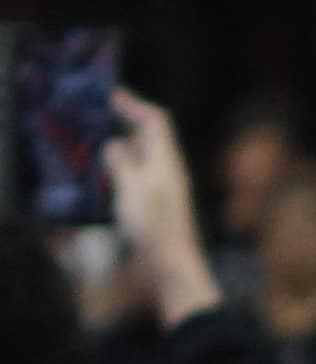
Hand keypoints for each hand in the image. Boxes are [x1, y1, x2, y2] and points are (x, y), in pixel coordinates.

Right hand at [103, 94, 214, 330]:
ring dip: (121, 149)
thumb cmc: (153, 226)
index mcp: (166, 160)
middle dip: (125, 124)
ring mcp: (164, 190)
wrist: (172, 268)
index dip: (135, 105)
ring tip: (94, 146)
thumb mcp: (131, 187)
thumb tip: (114, 144)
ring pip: (142, 158)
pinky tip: (104, 179)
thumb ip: (120, 161)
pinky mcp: (157, 207)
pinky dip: (121, 171)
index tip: (111, 96)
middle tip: (96, 119)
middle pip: (149, 138)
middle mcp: (168, 171)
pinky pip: (138, 178)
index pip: (155, 121)